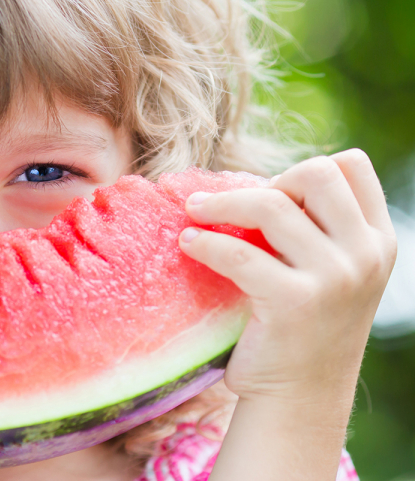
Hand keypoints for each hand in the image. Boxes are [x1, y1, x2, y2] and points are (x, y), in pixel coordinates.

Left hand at [179, 149, 396, 404]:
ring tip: (193, 210)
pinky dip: (204, 241)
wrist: (299, 399)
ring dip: (221, 202)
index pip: (351, 166)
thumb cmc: (302, 330)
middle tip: (234, 206)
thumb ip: (316, 230)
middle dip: (267, 181)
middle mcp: (365, 255)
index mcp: (377, 241)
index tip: (271, 196)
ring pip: (271, 204)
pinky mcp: (294, 302)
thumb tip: (253, 181)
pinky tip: (188, 243)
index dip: (304, 171)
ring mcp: (334, 278)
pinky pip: (237, 251)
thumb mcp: (330, 274)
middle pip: (315, 172)